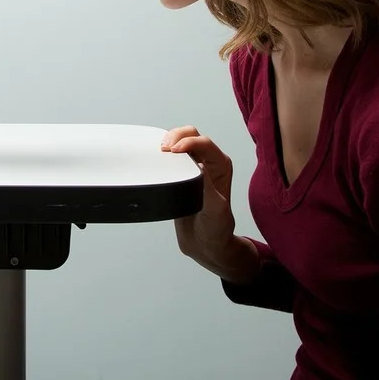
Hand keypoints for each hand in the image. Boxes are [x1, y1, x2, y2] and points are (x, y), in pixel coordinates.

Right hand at [160, 125, 237, 267]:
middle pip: (192, 134)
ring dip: (169, 140)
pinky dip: (163, 151)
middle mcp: (209, 162)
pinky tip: (157, 156)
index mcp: (220, 166)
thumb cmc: (215, 229)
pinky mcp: (181, 173)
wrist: (205, 244)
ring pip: (181, 140)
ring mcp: (194, 167)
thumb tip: (199, 166)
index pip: (205, 144)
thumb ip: (208, 189)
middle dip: (177, 136)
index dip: (188, 143)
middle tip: (164, 148)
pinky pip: (172, 154)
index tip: (174, 151)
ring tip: (160, 150)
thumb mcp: (215, 210)